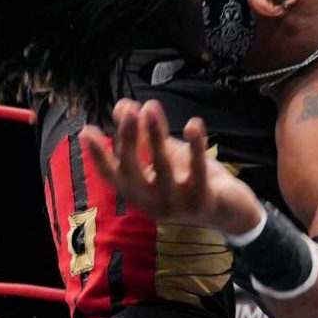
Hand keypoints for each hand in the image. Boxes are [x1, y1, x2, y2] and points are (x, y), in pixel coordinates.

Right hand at [82, 100, 261, 235]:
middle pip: (133, 172)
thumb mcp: (165, 155)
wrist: (231, 211)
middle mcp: (152, 204)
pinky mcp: (203, 201)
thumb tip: (123, 105)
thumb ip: (145, 135)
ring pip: (162, 169)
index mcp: (139, 195)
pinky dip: (195, 147)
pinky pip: (197, 170)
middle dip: (128, 140)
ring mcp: (177, 206)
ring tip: (150, 107)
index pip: (113, 176)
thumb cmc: (190, 180)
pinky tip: (193, 123)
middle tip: (128, 111)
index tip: (87, 131)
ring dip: (154, 136)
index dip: (98, 155)